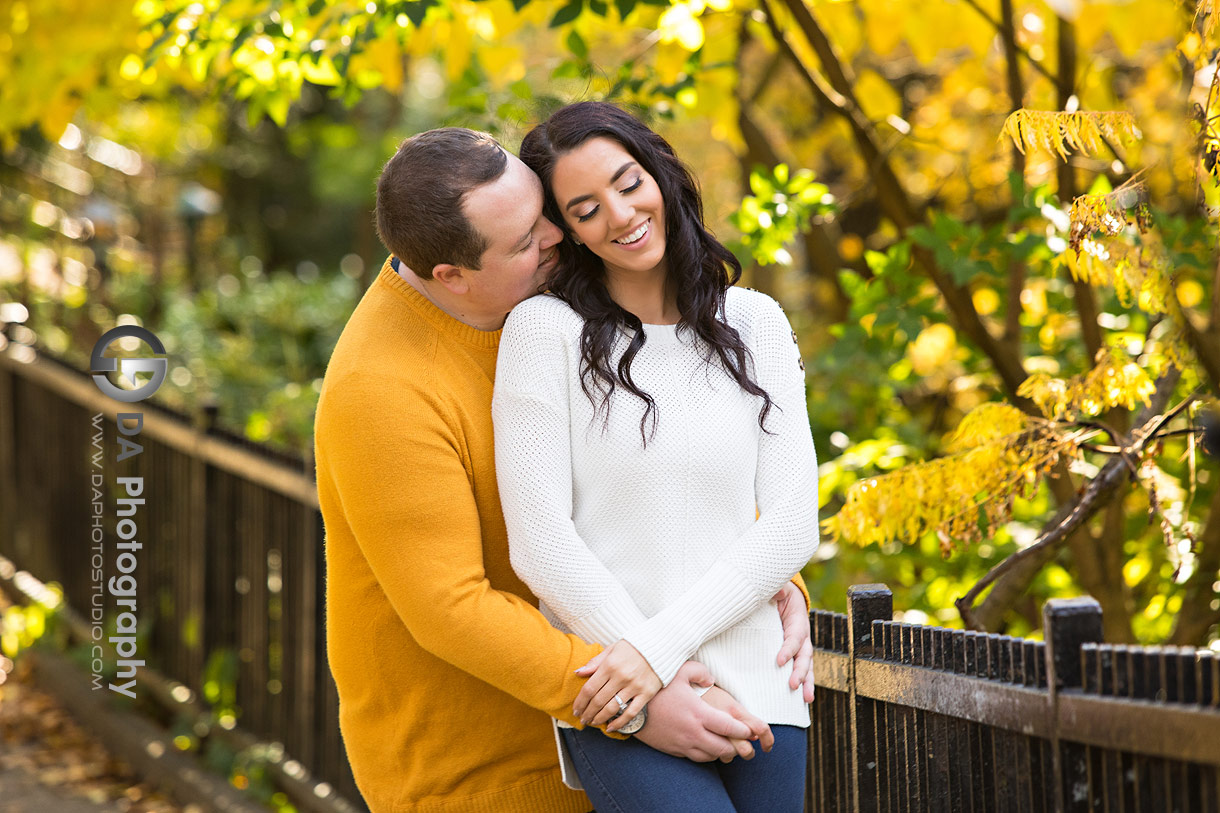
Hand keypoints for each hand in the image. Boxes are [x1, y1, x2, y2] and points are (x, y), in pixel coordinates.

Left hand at [573, 639, 661, 730]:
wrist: (659, 646)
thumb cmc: (632, 647)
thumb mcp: (611, 649)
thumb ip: (594, 662)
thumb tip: (578, 673)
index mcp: (610, 665)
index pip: (589, 689)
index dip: (580, 702)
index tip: (576, 710)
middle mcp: (621, 677)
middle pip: (598, 701)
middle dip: (588, 713)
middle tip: (583, 719)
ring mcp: (634, 686)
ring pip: (612, 708)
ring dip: (600, 718)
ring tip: (594, 722)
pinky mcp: (646, 693)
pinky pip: (631, 712)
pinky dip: (619, 722)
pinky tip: (611, 727)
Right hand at [634, 661, 770, 761]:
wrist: (629, 708)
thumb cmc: (656, 688)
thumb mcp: (679, 671)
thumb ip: (700, 672)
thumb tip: (711, 679)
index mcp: (699, 714)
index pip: (730, 728)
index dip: (744, 731)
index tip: (750, 729)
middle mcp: (693, 732)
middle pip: (723, 748)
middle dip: (737, 747)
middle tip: (743, 741)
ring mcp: (682, 744)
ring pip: (710, 757)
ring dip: (721, 753)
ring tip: (727, 745)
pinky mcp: (673, 750)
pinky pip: (695, 758)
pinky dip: (705, 755)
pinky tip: (707, 747)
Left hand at [774, 581, 815, 702]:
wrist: (785, 597)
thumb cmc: (780, 594)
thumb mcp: (779, 588)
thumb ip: (777, 590)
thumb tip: (777, 592)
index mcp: (798, 620)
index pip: (794, 637)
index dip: (789, 649)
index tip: (779, 661)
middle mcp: (803, 636)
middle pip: (804, 656)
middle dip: (800, 671)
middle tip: (793, 685)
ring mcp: (801, 647)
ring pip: (806, 667)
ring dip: (806, 683)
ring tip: (806, 699)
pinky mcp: (796, 655)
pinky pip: (801, 670)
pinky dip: (803, 684)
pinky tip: (803, 700)